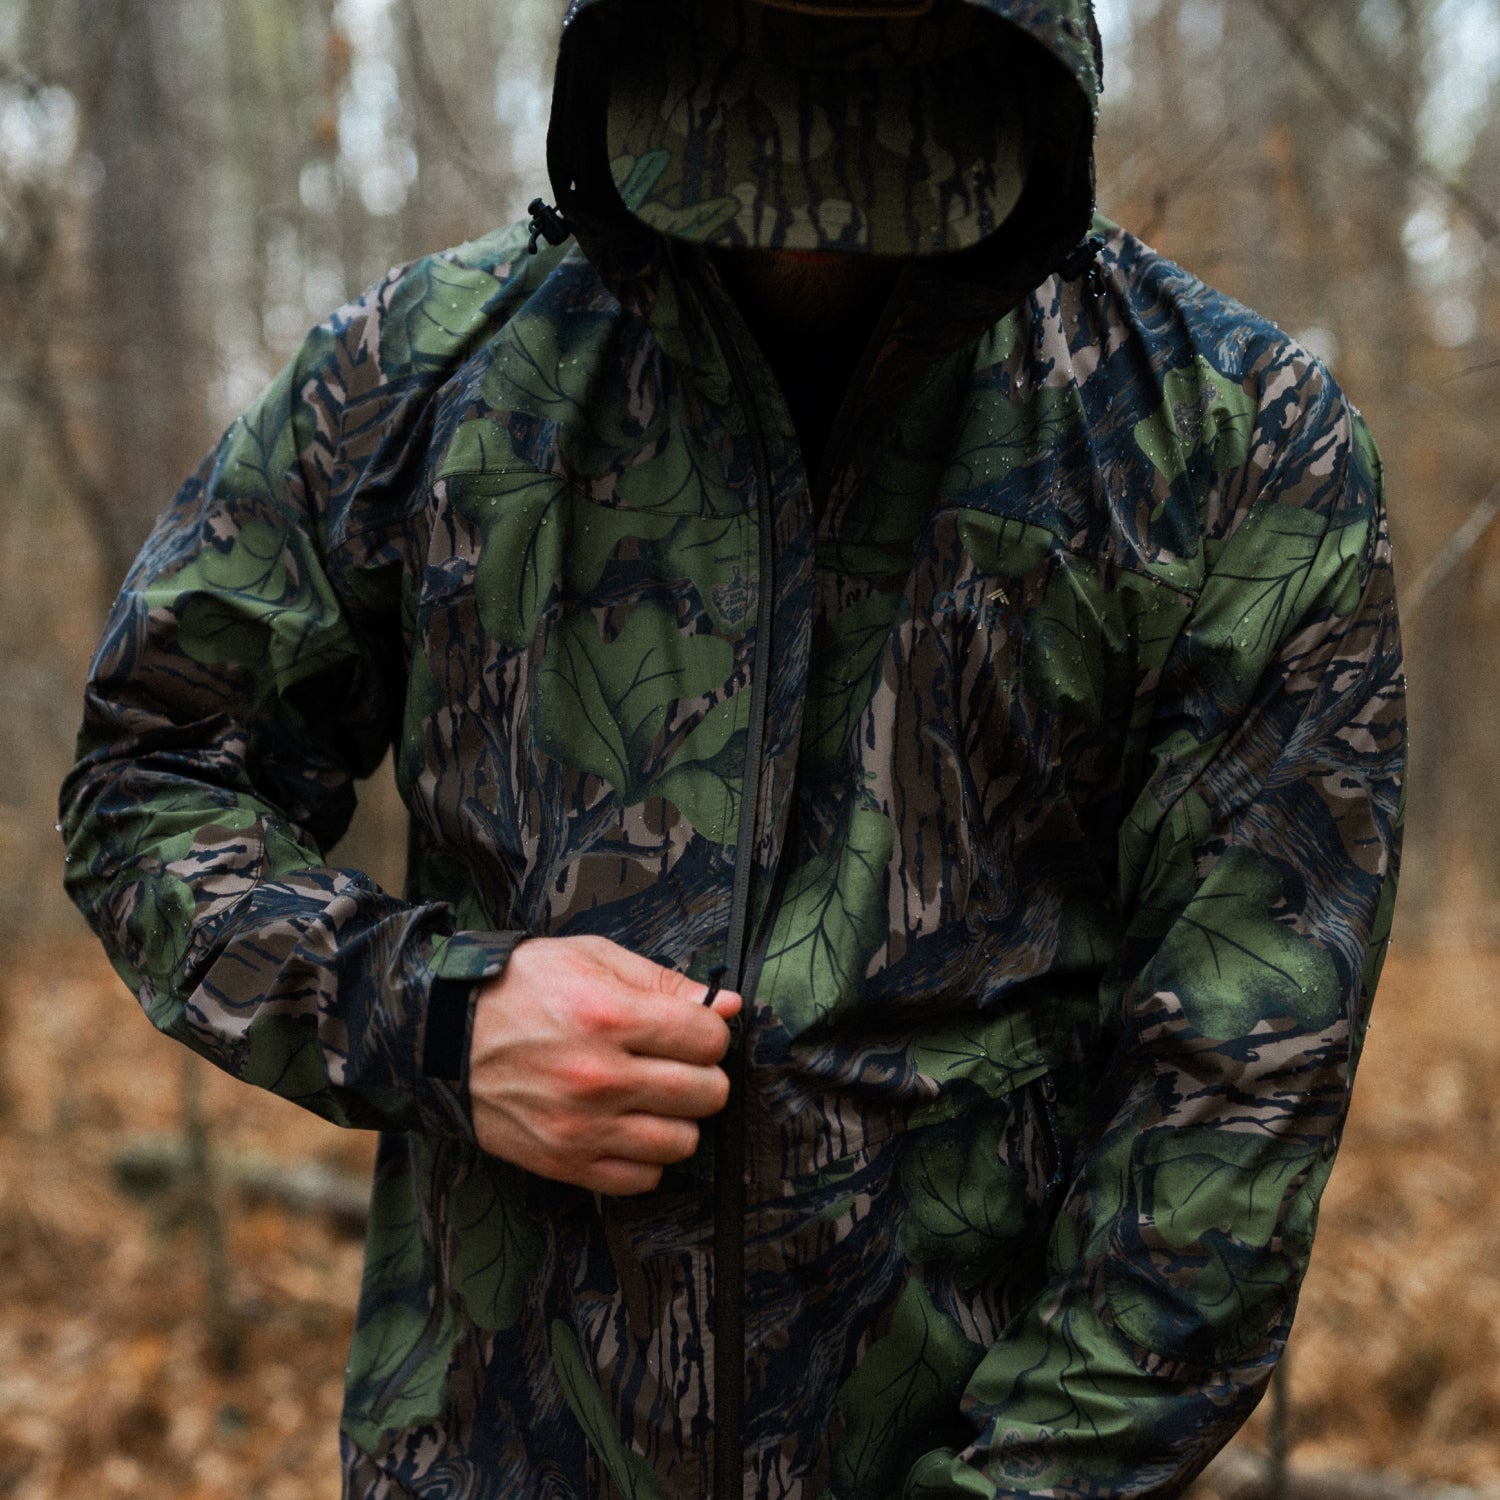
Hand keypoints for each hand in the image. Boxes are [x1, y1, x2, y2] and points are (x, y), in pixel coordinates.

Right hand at [468, 935, 741, 1194]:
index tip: (690, 1029)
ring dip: (677, 1118)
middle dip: (702, 1073)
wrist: (441, 1035)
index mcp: (608, 1017)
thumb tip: (725, 1006)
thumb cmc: (519, 988)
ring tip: (651, 1095)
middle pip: (706, 1093)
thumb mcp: (591, 958)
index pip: (708, 1039)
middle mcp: (598, 1077)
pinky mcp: (564, 1163)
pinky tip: (627, 1126)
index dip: (708, 1031)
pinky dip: (646, 1157)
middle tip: (675, 1061)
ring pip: (682, 1142)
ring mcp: (581, 1128)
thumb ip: (663, 981)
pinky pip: (642, 1180)